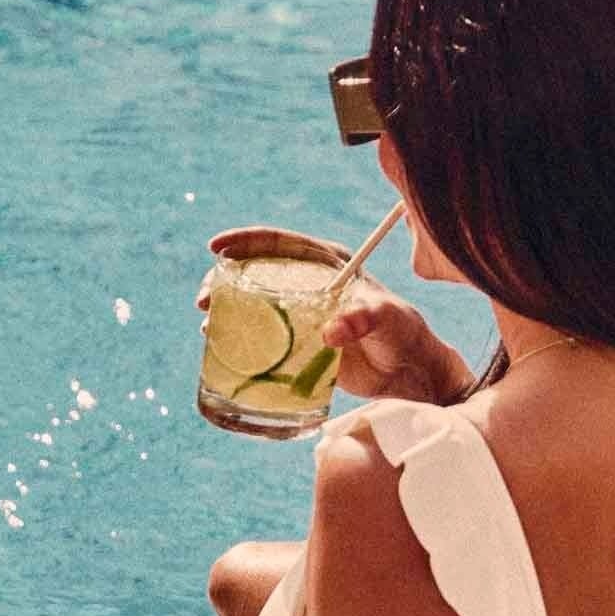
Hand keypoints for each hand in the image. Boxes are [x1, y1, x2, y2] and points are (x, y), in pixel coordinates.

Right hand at [197, 240, 469, 406]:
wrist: (410, 373)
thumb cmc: (403, 334)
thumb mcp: (388, 319)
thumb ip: (363, 318)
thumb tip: (330, 331)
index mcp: (327, 266)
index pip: (282, 245)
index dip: (246, 242)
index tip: (216, 247)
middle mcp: (309, 286)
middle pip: (257, 273)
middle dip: (224, 281)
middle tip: (204, 299)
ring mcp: (301, 317)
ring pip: (254, 306)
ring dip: (226, 313)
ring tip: (207, 326)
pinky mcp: (298, 345)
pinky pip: (262, 339)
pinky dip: (240, 342)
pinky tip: (222, 350)